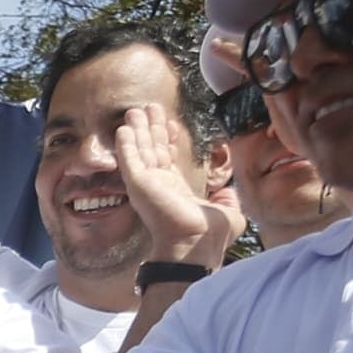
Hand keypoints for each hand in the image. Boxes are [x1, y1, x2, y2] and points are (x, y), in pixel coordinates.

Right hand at [114, 102, 242, 267]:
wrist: (197, 244)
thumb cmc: (212, 235)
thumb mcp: (228, 211)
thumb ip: (226, 198)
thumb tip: (228, 191)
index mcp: (176, 191)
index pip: (168, 160)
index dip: (168, 140)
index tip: (169, 124)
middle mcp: (159, 186)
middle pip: (152, 150)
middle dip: (151, 129)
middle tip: (148, 108)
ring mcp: (147, 185)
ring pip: (140, 150)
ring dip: (138, 130)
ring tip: (135, 111)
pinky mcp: (139, 184)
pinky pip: (130, 159)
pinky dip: (126, 144)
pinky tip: (124, 129)